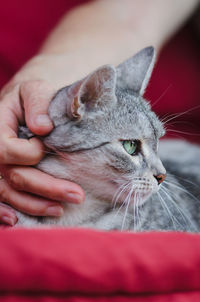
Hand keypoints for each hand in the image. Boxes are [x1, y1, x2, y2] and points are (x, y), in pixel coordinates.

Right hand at [0, 76, 84, 225]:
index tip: (48, 147)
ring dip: (35, 204)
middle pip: (15, 177)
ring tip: (60, 210)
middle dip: (47, 188)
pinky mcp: (2, 177)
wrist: (23, 106)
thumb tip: (43, 128)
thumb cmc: (32, 99)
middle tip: (77, 195)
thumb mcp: (35, 90)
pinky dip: (4, 213)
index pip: (8, 150)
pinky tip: (17, 221)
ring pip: (9, 193)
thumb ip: (37, 104)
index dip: (30, 153)